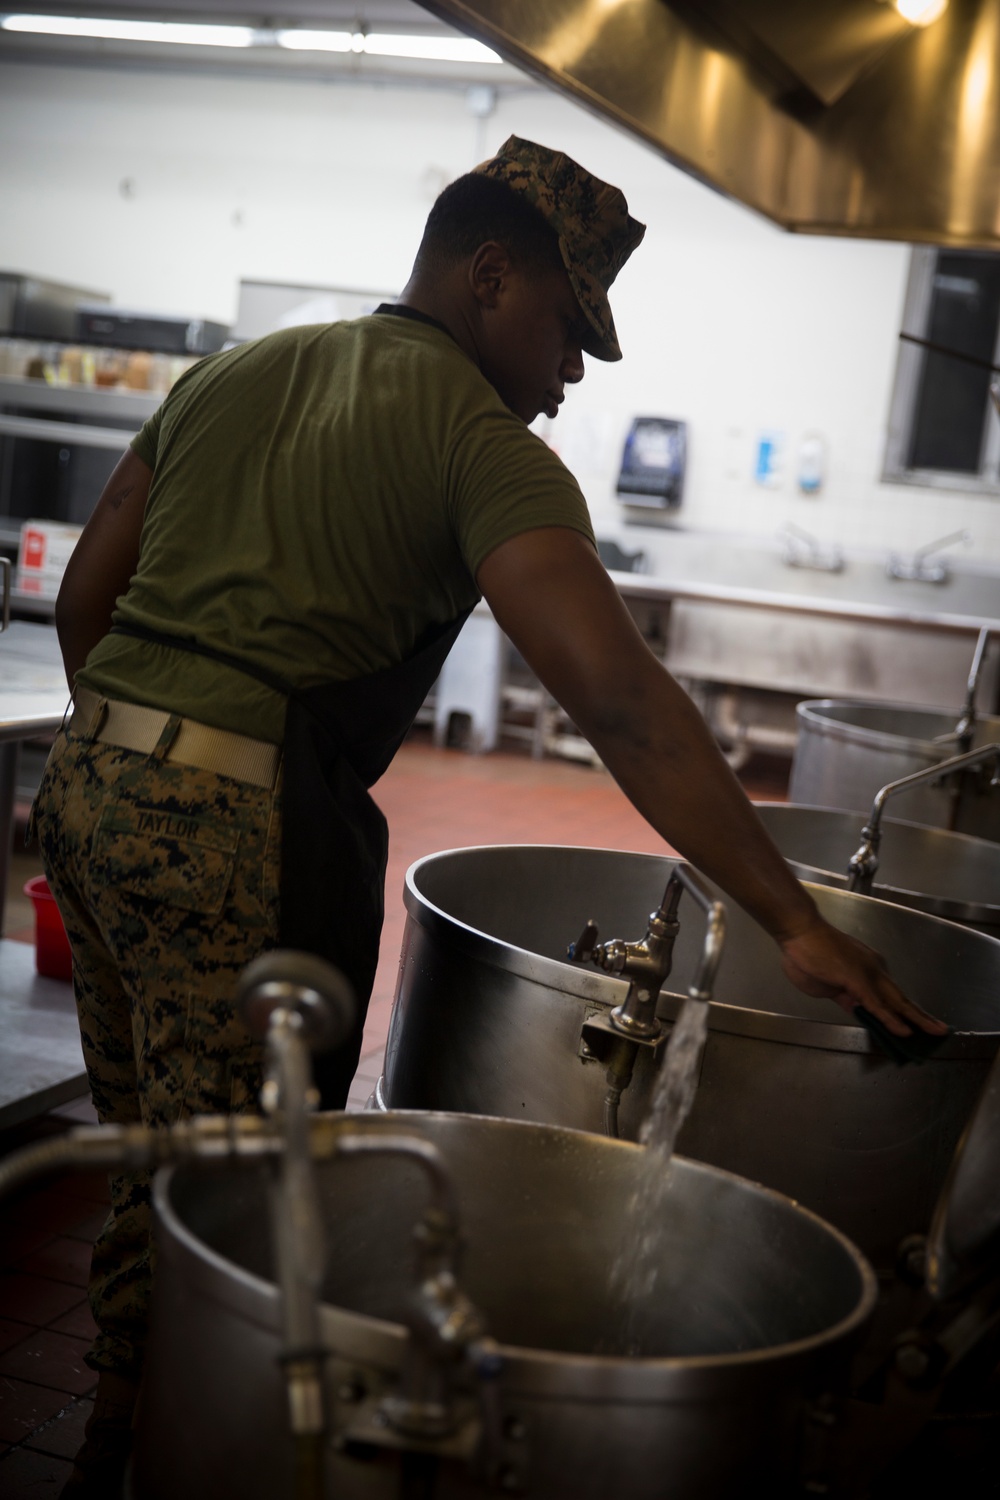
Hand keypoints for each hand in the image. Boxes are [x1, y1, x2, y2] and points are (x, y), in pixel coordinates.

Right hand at [778, 917, 948, 1037]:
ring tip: (934, 1033)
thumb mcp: (828, 984)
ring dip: (916, 1020)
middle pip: (902, 999)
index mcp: (867, 971)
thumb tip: (856, 1008)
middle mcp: (873, 971)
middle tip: (940, 1031)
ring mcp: (867, 975)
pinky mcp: (857, 980)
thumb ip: (845, 997)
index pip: (890, 997)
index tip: (916, 1026)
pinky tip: (904, 1031)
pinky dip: (891, 1020)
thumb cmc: (807, 952)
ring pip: (897, 1002)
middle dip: (921, 1017)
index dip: (904, 1012)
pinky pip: (877, 1005)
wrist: (799, 931)